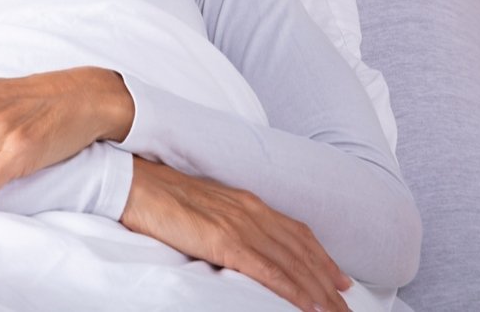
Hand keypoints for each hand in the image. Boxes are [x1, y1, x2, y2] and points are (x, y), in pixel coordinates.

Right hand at [121, 157, 351, 311]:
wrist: (132, 181)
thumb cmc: (158, 193)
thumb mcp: (202, 205)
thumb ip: (226, 220)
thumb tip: (236, 242)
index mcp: (246, 201)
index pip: (297, 233)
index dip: (322, 258)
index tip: (340, 280)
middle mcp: (251, 211)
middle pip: (302, 252)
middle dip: (329, 284)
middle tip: (348, 309)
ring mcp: (240, 226)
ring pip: (293, 264)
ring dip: (320, 293)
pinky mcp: (225, 242)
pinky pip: (269, 271)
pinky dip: (294, 291)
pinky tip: (308, 307)